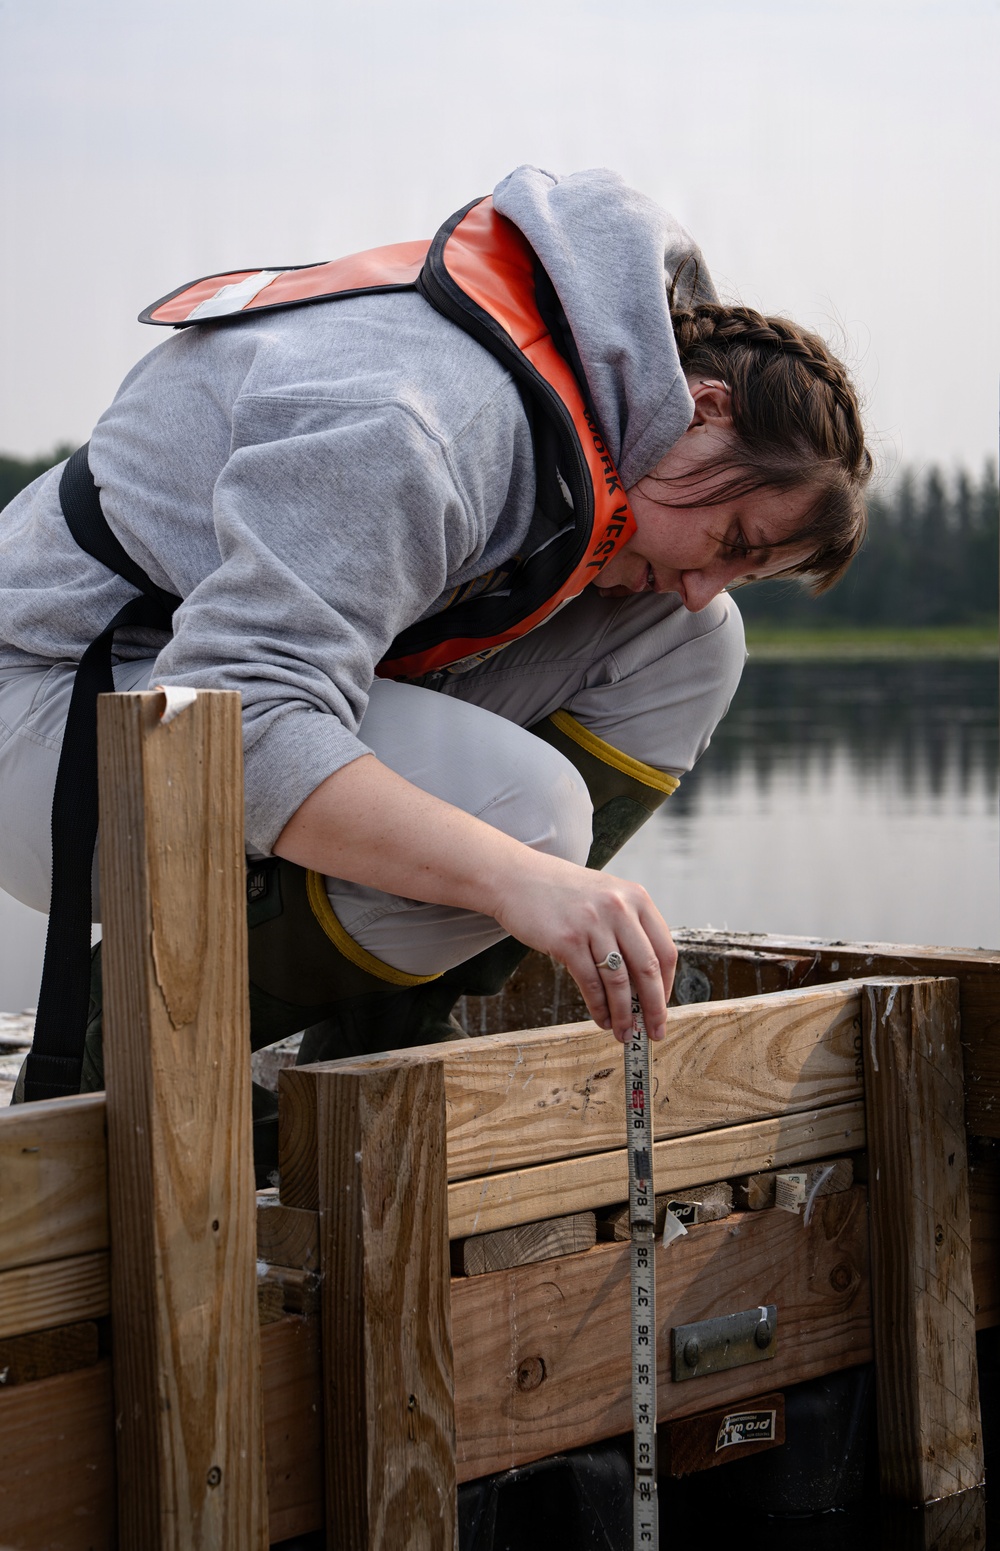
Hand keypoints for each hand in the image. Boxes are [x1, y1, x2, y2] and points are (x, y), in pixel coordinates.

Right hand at [486, 852, 674, 1042]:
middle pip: (648, 969)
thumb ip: (629, 927)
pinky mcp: (567, 940)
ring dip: (624, 1014)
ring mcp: (593, 924)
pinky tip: (600, 1019)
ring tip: (624, 1032)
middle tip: (655, 1032)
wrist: (517, 878)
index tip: (662, 1007)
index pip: (665, 950)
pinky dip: (598, 1007)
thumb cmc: (562, 893)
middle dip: (654, 1008)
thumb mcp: (606, 897)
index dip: (667, 985)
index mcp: (637, 898)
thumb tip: (645, 982)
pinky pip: (590, 983)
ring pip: (619, 981)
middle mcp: (619, 909)